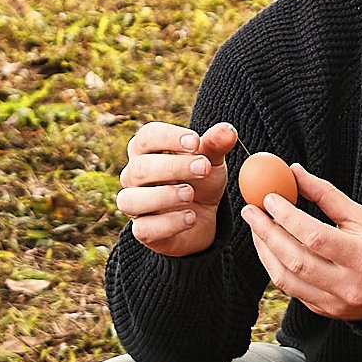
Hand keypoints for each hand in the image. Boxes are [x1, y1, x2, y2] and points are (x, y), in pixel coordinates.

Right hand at [116, 119, 237, 257]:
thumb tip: (228, 130)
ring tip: (191, 194)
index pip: (147, 136)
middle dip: (172, 167)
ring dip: (163, 196)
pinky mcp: (143, 231)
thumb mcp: (211, 161)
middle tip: (203, 168)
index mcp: (146, 151)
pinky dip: (168, 223)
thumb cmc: (200, 180)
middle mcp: (134, 176)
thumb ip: (217, 144)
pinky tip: (191, 217)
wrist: (204, 217)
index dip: (169, 137)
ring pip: (132, 200)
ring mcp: (135, 205)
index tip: (196, 142)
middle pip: (140, 168)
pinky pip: (145, 229)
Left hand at [242, 164, 361, 323]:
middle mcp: (348, 285)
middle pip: (295, 260)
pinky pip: (291, 290)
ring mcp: (334, 302)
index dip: (288, 217)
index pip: (316, 237)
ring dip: (265, 251)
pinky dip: (276, 266)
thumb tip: (294, 172)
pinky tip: (269, 248)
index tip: (270, 198)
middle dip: (267, 233)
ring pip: (286, 279)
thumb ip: (327, 195)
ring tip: (256, 228)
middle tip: (251, 211)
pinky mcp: (324, 311)